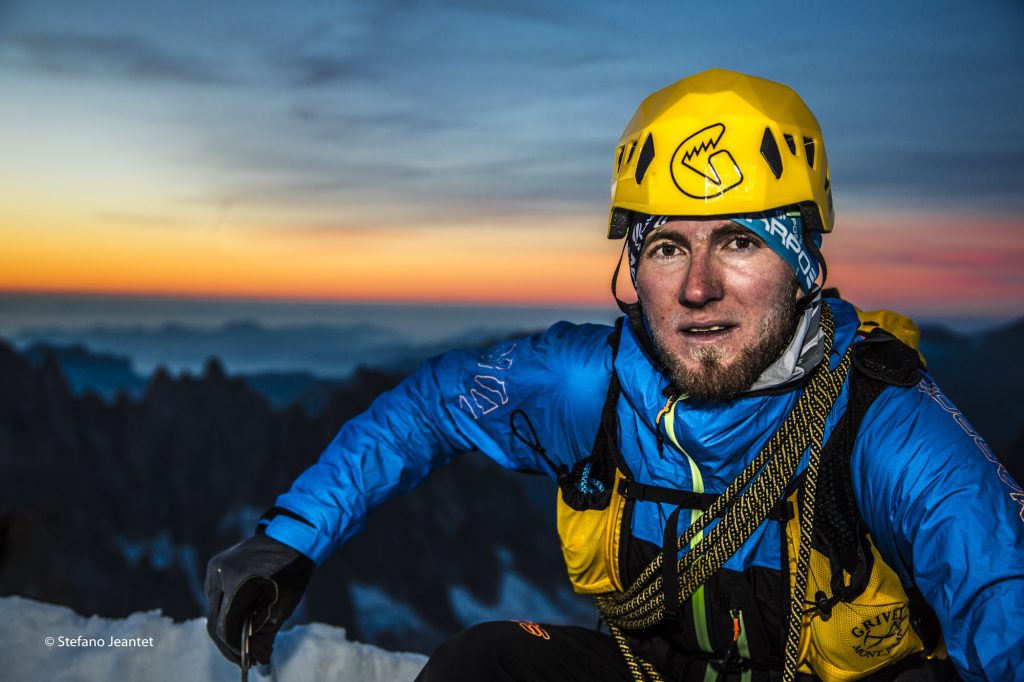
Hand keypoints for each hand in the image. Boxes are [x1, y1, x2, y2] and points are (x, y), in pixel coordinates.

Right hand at [205, 533, 313, 664]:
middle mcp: (220, 573)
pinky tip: (243, 618)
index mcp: (238, 580)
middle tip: (246, 658)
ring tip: (246, 641)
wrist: (292, 535)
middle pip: (215, 620)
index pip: (226, 625)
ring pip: (213, 610)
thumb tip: (258, 660)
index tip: (250, 661)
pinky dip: (227, 611)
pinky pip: (215, 597)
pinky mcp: (214, 567)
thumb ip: (266, 634)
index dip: (236, 648)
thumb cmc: (292, 569)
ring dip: (228, 628)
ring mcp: (214, 568)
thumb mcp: (283, 605)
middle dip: (229, 643)